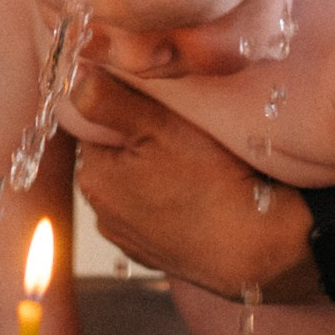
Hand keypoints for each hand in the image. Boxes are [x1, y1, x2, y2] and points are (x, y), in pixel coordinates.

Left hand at [70, 64, 317, 296]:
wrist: (256, 249)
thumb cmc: (211, 181)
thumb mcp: (159, 125)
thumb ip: (109, 98)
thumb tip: (78, 79)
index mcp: (93, 176)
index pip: (96, 122)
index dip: (127, 106)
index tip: (162, 107)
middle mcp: (101, 212)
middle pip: (114, 153)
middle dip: (141, 139)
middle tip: (184, 133)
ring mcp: (128, 238)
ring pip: (135, 183)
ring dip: (156, 171)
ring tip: (197, 167)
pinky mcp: (154, 254)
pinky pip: (156, 212)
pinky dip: (171, 201)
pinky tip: (199, 196)